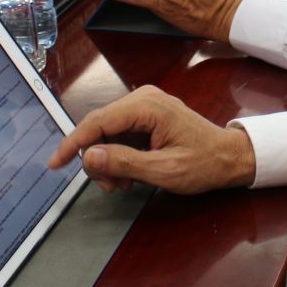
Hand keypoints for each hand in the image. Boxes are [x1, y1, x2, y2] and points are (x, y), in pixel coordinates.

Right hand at [46, 85, 256, 192]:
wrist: (230, 158)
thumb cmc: (204, 163)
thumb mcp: (164, 170)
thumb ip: (125, 162)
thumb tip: (90, 157)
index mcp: (147, 107)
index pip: (98, 121)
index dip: (74, 143)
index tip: (55, 163)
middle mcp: (143, 99)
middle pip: (99, 127)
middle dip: (98, 159)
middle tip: (110, 187)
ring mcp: (145, 106)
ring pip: (107, 133)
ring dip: (109, 160)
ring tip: (124, 183)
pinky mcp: (147, 115)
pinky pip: (120, 134)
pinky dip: (119, 156)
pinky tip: (130, 174)